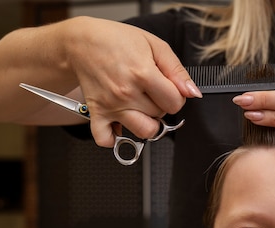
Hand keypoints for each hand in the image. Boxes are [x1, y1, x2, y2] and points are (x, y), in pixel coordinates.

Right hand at [65, 17, 201, 146]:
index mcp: (143, 74)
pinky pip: (106, 140)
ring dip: (146, 122)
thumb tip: (193, 92)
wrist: (81, 42)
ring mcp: (110, 105)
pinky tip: (120, 123)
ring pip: (143, 132)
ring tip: (140, 106)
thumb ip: (177, 71)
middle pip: (161, 116)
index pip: (175, 103)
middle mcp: (126, 92)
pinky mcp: (96, 113)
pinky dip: (114, 138)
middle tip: (149, 90)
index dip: (176, 96)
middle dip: (160, 105)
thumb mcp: (155, 45)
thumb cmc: (117, 41)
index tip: (168, 87)